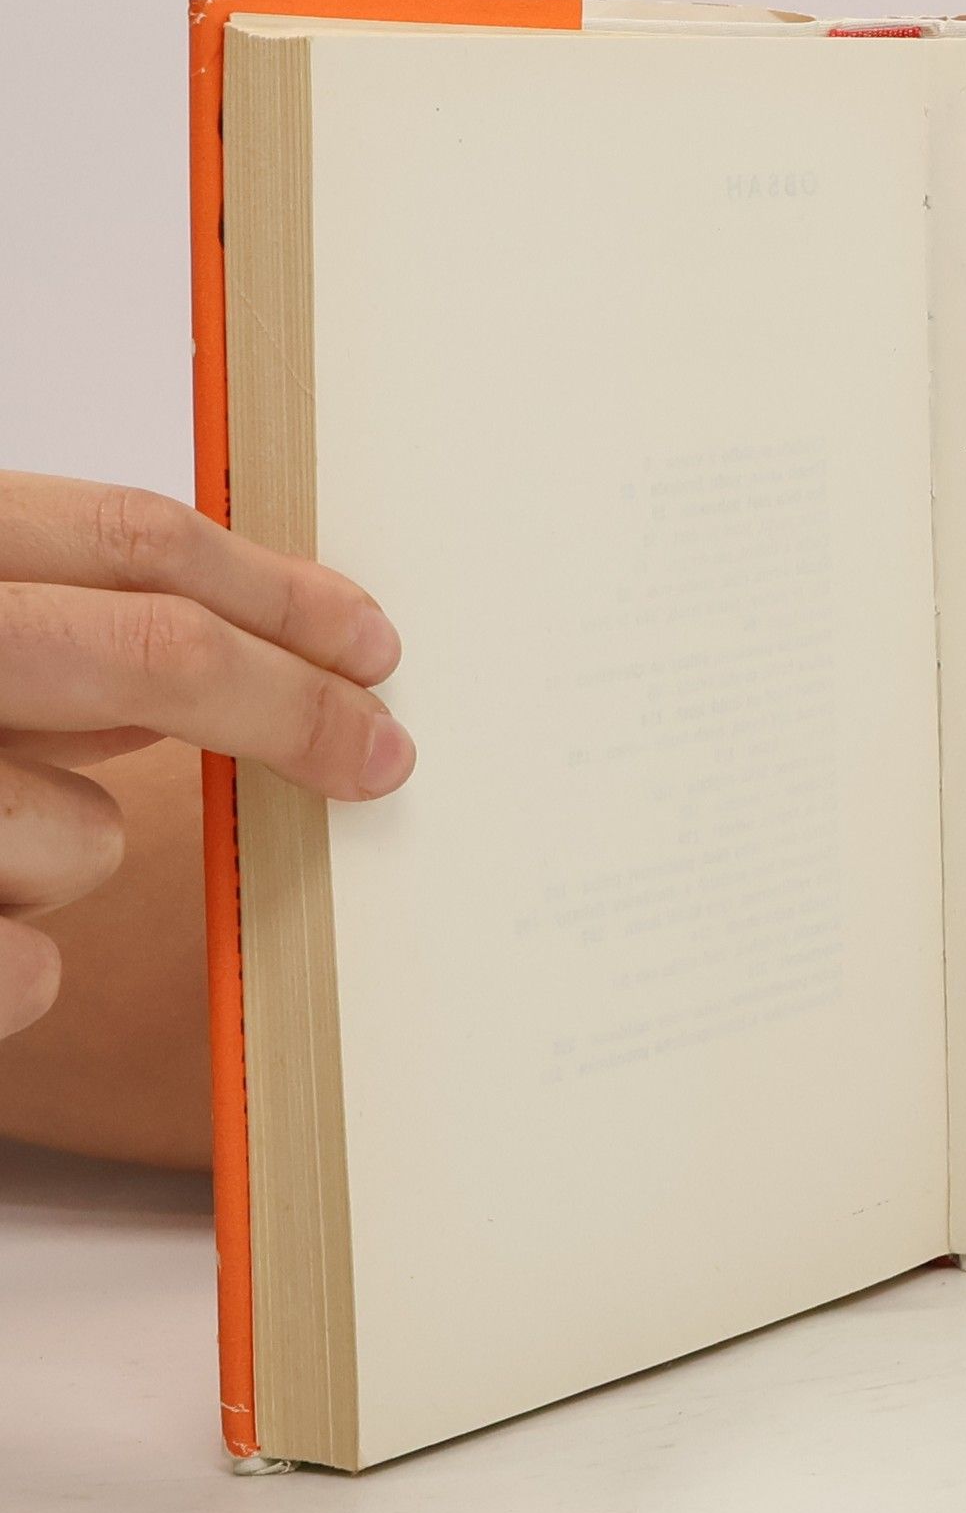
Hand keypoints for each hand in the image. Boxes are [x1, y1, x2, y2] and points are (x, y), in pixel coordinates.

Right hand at [0, 472, 413, 1047]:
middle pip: (154, 653)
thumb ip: (45, 627)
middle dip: (294, 709)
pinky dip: (18, 972)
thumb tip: (227, 641)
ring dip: (65, 857)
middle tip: (381, 754)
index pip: (132, 541)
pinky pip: (25, 972)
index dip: (279, 591)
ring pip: (80, 832)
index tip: (373, 646)